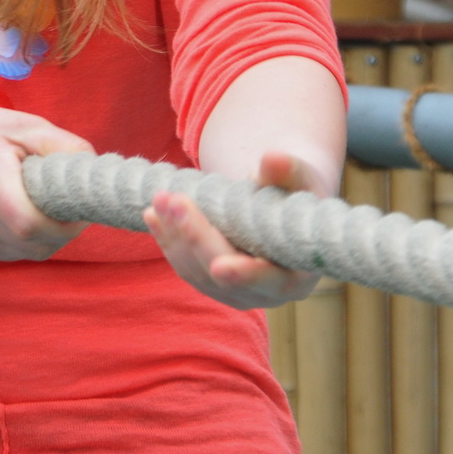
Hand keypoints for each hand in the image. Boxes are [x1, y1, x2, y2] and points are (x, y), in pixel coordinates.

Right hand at [0, 97, 90, 260]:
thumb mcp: (24, 125)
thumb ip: (65, 149)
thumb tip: (95, 178)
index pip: (29, 224)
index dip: (63, 225)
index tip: (77, 208)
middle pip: (32, 245)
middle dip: (61, 233)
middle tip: (67, 207)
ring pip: (24, 254)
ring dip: (44, 238)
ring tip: (39, 203)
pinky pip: (8, 253)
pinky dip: (23, 240)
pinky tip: (15, 211)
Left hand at [143, 152, 320, 308]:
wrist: (283, 214)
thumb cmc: (297, 197)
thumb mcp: (300, 184)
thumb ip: (288, 174)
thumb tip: (273, 159)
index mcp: (294, 276)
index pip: (267, 280)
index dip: (245, 274)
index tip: (221, 267)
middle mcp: (263, 294)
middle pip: (220, 273)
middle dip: (196, 237)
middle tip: (175, 200)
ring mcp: (233, 292)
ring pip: (196, 272)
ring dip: (174, 236)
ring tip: (159, 200)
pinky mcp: (211, 283)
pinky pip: (184, 266)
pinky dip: (168, 240)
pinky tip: (152, 214)